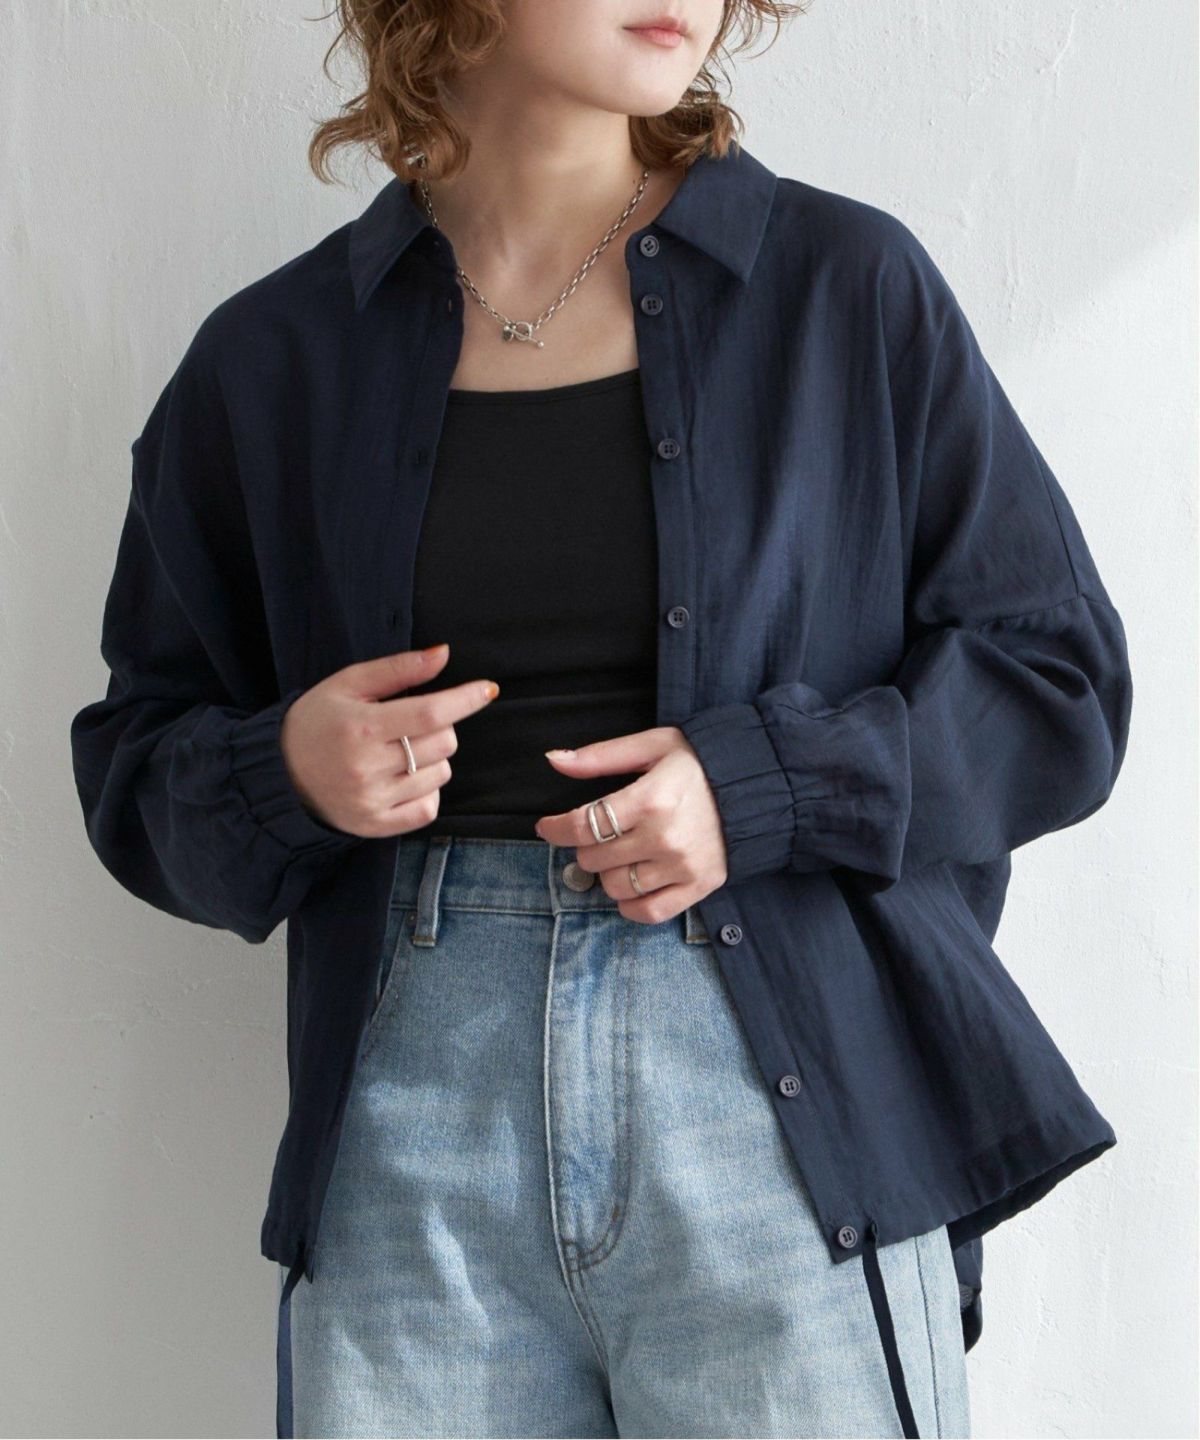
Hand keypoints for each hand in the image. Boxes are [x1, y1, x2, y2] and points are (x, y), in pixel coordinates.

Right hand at [280, 643, 498, 837]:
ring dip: (432, 758)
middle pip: (444, 743)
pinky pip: (429, 808)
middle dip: (440, 726)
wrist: (278, 775)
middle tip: (411, 723)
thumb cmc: (317, 721)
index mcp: (362, 726)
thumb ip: (398, 668)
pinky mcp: (376, 825)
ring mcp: (373, 801)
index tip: (488, 689)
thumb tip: (444, 654)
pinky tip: (404, 778)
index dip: (466, 699)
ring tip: (400, 751)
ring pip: (441, 774)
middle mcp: (368, 767)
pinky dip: (427, 791)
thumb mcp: (348, 683)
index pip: (432, 712)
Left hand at [534, 727, 727, 924]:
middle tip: (599, 835)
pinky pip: (649, 912)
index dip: (556, 829)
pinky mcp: (699, 886)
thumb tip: (554, 759)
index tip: (547, 827)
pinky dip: (631, 905)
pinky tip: (632, 885)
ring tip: (621, 854)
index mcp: (651, 799)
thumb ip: (601, 756)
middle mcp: (664, 837)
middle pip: (594, 859)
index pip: (584, 825)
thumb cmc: (699, 764)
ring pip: (615, 887)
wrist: (758, 785)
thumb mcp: (652, 746)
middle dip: (586, 847)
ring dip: (608, 874)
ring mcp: (682, 866)